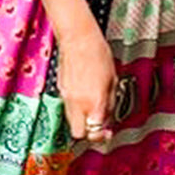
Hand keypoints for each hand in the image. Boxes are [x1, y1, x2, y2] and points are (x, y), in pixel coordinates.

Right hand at [57, 23, 116, 142]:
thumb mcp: (113, 81)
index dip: (102, 136)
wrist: (78, 38)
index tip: (107, 134)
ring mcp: (66, 97)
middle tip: (99, 125)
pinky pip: (68, 107)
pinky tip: (84, 95)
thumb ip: (109, 104)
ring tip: (93, 107)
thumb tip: (108, 118)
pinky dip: (76, 107)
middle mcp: (77, 103)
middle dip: (89, 132)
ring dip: (83, 119)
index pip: (94, 132)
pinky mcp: (60, 90)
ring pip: (72, 121)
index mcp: (94, 101)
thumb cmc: (98, 54)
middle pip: (79, 133)